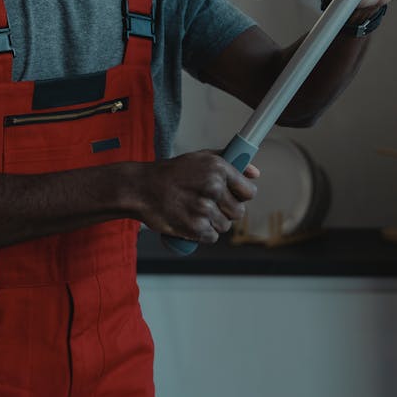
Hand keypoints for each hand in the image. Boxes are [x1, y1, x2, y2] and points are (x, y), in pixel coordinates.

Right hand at [136, 150, 258, 243]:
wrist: (142, 188)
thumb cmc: (172, 172)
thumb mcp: (201, 158)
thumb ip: (230, 163)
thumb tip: (255, 173)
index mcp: (219, 168)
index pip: (249, 192)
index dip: (241, 196)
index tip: (232, 197)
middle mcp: (213, 187)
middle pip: (238, 212)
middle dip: (226, 211)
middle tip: (208, 205)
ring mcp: (204, 208)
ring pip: (225, 226)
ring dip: (213, 223)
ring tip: (195, 211)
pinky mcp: (195, 227)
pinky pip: (211, 237)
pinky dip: (202, 234)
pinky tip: (191, 221)